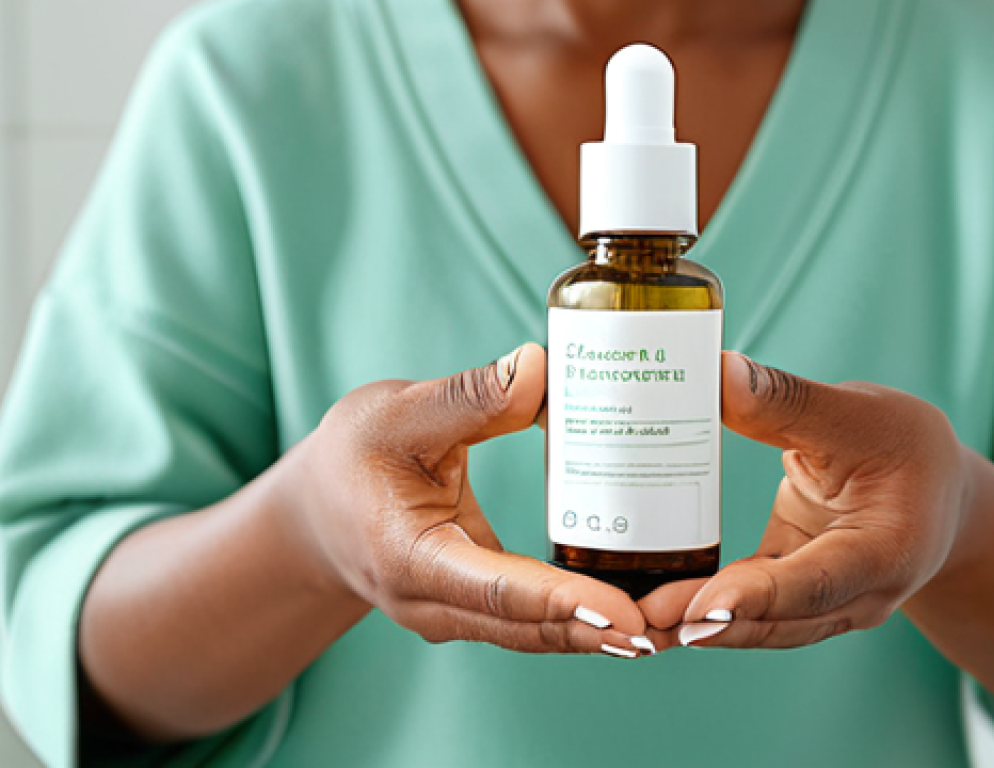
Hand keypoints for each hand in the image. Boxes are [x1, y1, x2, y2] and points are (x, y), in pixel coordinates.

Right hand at [289, 343, 646, 656]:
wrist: (317, 508)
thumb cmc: (351, 456)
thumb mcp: (398, 411)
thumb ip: (468, 395)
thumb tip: (538, 368)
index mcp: (408, 557)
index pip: (494, 589)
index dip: (561, 602)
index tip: (623, 612)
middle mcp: (430, 602)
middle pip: (525, 626)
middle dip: (597, 630)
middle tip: (670, 626)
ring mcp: (450, 613)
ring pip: (531, 632)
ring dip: (594, 631)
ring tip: (663, 625)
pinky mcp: (470, 606)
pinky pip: (528, 619)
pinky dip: (574, 616)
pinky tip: (624, 607)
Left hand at [640, 351, 969, 650]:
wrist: (931, 482)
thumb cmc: (901, 443)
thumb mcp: (854, 413)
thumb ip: (786, 400)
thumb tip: (718, 372)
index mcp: (886, 551)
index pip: (819, 582)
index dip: (760, 596)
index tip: (703, 605)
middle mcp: (858, 593)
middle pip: (780, 620)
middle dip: (710, 624)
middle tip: (644, 622)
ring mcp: (824, 599)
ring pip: (759, 623)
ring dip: (697, 625)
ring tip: (636, 624)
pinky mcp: (792, 584)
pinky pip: (749, 604)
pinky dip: (705, 607)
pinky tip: (655, 602)